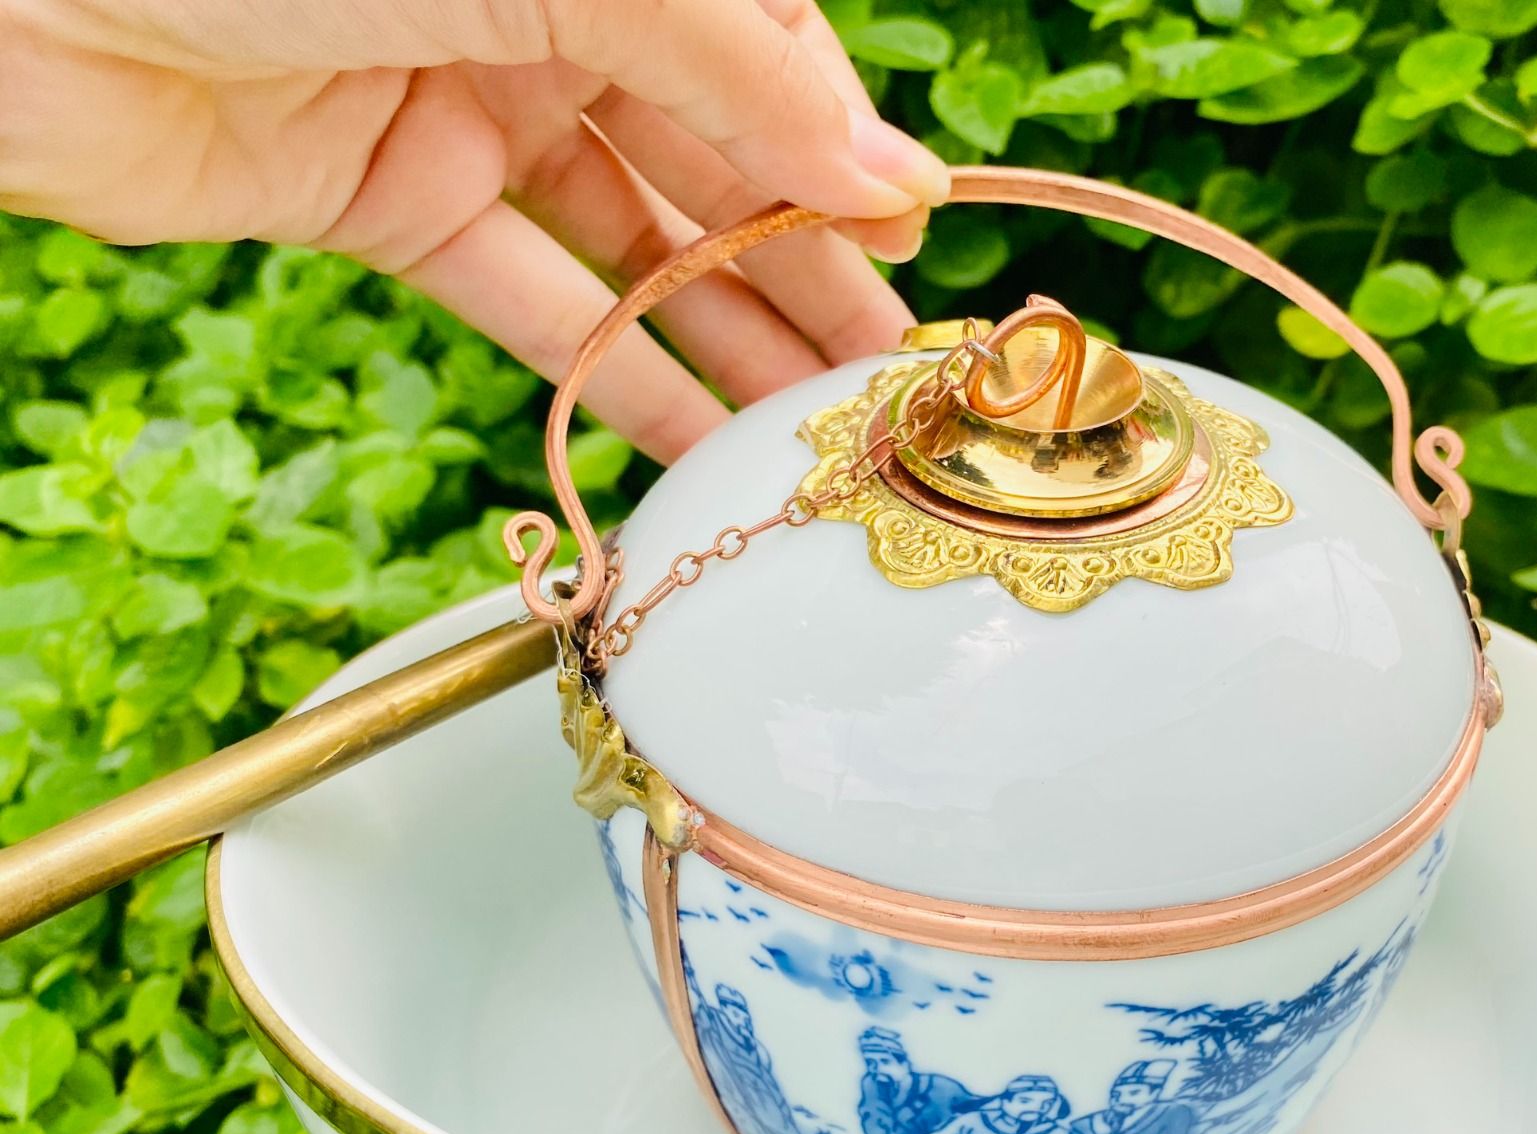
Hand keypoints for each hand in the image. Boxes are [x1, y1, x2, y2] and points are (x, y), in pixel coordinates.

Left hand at [0, 0, 949, 461]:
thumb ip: (732, 70)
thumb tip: (889, 171)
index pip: (764, 45)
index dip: (839, 146)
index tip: (911, 243)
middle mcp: (544, 11)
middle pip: (710, 154)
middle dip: (803, 265)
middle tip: (883, 375)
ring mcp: (464, 103)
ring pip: (630, 238)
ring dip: (723, 337)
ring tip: (810, 433)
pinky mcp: (383, 196)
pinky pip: (525, 297)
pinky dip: (603, 372)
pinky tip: (686, 445)